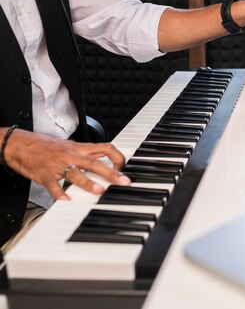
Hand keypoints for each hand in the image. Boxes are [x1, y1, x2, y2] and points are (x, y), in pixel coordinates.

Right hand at [3, 129, 128, 199]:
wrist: (19, 144)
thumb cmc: (45, 146)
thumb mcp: (69, 145)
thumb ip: (85, 152)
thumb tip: (102, 156)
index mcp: (79, 148)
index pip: (105, 148)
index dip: (117, 157)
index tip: (124, 168)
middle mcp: (71, 155)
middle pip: (94, 163)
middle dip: (111, 173)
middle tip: (123, 182)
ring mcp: (58, 165)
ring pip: (75, 173)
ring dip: (88, 182)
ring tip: (99, 190)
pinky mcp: (45, 174)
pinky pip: (53, 185)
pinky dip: (60, 193)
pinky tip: (66, 201)